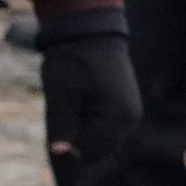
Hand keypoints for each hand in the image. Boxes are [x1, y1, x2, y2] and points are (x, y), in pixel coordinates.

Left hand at [34, 8, 141, 164]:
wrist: (89, 32)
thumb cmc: (72, 60)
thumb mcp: (61, 94)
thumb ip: (62, 126)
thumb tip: (60, 154)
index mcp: (117, 118)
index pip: (88, 152)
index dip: (67, 147)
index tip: (55, 127)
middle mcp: (130, 121)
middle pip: (96, 150)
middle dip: (75, 139)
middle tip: (62, 111)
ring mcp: (130, 115)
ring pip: (99, 141)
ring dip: (81, 131)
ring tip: (71, 104)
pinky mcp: (125, 109)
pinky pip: (104, 129)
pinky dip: (89, 124)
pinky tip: (79, 105)